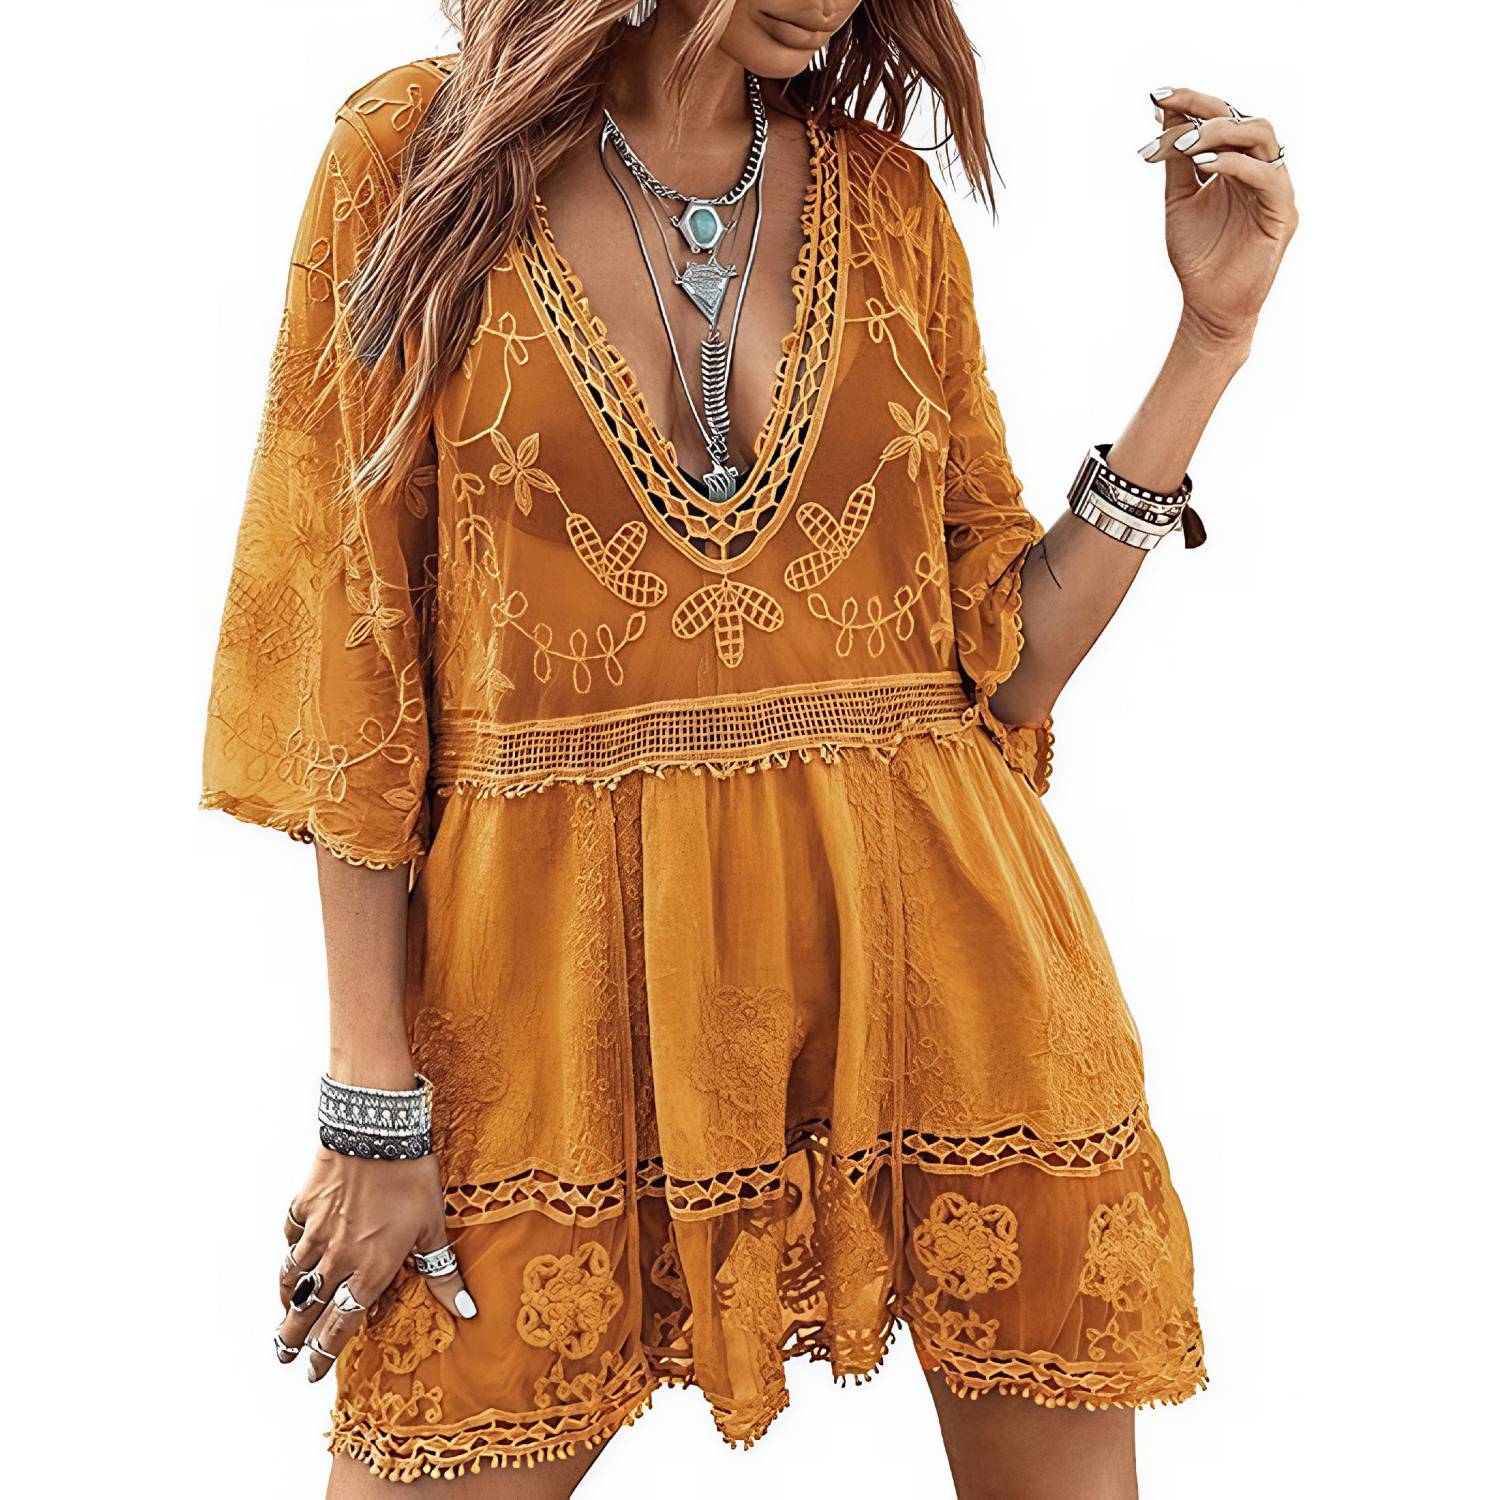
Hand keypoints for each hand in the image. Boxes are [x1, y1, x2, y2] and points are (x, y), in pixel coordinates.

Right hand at [274, 1148, 476, 1381]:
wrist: (376, 1133)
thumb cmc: (411, 1178)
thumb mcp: (434, 1226)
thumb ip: (443, 1273)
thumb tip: (467, 1312)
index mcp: (370, 1271)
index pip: (340, 1326)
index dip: (324, 1354)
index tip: (311, 1373)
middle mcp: (337, 1260)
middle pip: (307, 1310)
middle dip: (293, 1338)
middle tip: (284, 1356)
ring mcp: (316, 1234)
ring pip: (291, 1279)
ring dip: (285, 1302)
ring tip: (281, 1319)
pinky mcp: (303, 1208)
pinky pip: (290, 1238)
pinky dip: (288, 1252)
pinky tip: (289, 1257)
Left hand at [1139, 86, 1297, 355]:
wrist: (1208, 305)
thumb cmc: (1199, 256)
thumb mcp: (1179, 200)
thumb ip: (1177, 160)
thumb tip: (1165, 114)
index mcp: (1238, 163)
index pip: (1221, 118)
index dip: (1191, 102)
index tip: (1155, 97)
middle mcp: (1260, 168)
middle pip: (1242, 118)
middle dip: (1202, 109)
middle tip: (1165, 110)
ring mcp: (1275, 188)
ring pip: (1261, 136)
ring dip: (1219, 131)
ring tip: (1182, 142)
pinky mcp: (1282, 213)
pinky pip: (1265, 175)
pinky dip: (1233, 163)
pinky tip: (1202, 163)